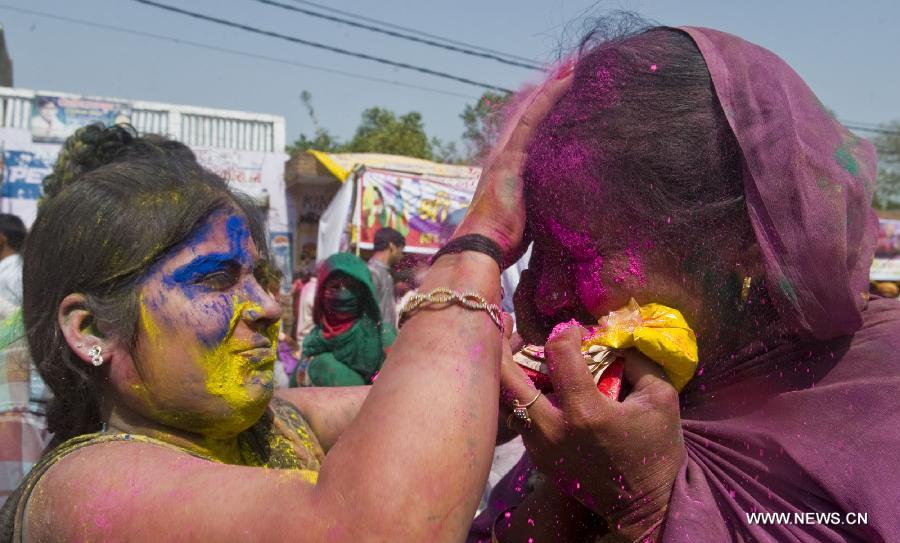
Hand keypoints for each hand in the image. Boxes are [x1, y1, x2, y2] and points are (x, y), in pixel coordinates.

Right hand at [454, 65, 573, 264]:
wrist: (480, 248)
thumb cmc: (500, 243)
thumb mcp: (525, 220)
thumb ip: (536, 206)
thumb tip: (556, 211)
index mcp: (505, 170)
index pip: (527, 134)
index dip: (541, 113)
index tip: (559, 98)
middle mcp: (503, 156)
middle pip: (529, 115)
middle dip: (546, 93)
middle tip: (567, 71)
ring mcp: (506, 154)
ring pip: (533, 110)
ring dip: (552, 87)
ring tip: (571, 67)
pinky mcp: (512, 157)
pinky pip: (535, 117)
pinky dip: (551, 96)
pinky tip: (567, 80)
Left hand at [500, 325, 684, 540]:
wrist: (645, 506)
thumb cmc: (656, 450)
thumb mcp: (660, 397)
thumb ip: (635, 359)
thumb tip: (609, 336)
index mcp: (586, 412)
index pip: (559, 354)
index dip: (566, 333)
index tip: (577, 331)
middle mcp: (553, 429)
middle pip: (508, 377)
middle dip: (501, 344)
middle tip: (504, 324)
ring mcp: (540, 447)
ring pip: (508, 400)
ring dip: (509, 372)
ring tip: (515, 350)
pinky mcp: (537, 458)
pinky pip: (520, 419)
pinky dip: (522, 397)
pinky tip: (534, 384)